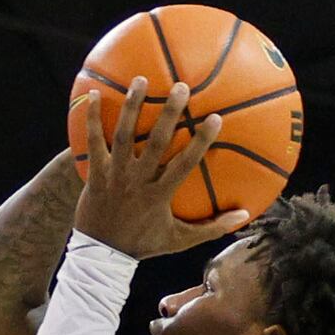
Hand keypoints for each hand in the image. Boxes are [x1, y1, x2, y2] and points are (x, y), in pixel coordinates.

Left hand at [74, 78, 250, 260]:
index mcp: (160, 194)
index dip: (200, 141)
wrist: (101, 255)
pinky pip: (92, 142)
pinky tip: (91, 93)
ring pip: (123, 137)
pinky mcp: (94, 173)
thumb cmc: (143, 244)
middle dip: (168, 114)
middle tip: (181, 87)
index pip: (185, 164)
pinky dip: (90, 118)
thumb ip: (211, 228)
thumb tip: (244, 215)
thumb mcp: (179, 241)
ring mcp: (114, 175)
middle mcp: (137, 181)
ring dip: (131, 107)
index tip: (215, 118)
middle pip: (154, 143)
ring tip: (141, 79)